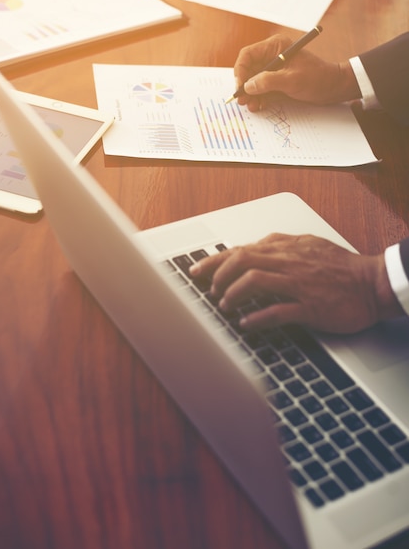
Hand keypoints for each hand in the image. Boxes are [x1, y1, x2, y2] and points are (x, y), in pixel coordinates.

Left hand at [190, 233, 402, 333]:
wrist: (372, 284)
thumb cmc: (341, 267)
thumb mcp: (308, 245)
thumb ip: (281, 244)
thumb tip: (254, 246)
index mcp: (287, 247)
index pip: (241, 249)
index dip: (214, 260)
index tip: (196, 270)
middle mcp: (289, 261)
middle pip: (241, 261)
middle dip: (218, 276)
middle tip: (209, 291)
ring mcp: (299, 283)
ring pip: (254, 281)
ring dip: (233, 295)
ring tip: (224, 306)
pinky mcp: (310, 306)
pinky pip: (278, 311)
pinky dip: (257, 318)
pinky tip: (246, 324)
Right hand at [234, 34, 361, 111]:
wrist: (333, 88)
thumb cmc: (317, 78)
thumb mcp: (292, 80)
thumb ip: (268, 81)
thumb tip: (248, 86)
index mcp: (275, 46)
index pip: (248, 55)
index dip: (241, 71)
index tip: (240, 86)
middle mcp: (272, 55)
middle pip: (249, 69)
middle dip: (244, 85)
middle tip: (242, 100)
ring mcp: (274, 69)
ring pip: (254, 81)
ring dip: (251, 94)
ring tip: (251, 105)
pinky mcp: (277, 81)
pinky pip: (262, 89)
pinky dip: (259, 98)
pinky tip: (259, 105)